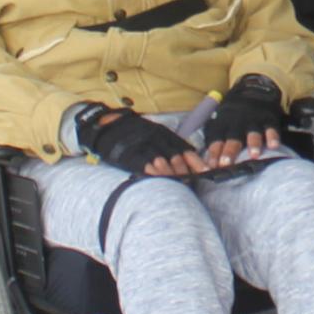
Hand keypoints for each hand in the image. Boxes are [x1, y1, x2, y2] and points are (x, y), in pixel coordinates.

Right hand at [82, 107, 205, 177]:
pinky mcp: (130, 153)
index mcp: (164, 133)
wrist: (107, 125)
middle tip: (191, 185)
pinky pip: (145, 166)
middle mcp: (156, 137)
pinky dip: (154, 175)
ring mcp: (143, 145)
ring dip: (172, 177)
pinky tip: (160, 183)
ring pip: (163, 163)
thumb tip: (188, 160)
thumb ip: (168, 145)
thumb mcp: (153, 133)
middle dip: (185, 173)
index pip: (185, 149)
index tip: (206, 173)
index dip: (196, 163)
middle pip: (176, 158)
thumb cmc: (134, 133)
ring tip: (179, 188)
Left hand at [202, 76, 286, 162]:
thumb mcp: (220, 121)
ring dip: (253, 144)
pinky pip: (271, 128)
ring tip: (254, 156)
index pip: (216, 139)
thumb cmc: (233, 114)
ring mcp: (254, 121)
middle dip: (230, 150)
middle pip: (233, 137)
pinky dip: (273, 137)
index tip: (211, 166)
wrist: (253, 90)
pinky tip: (274, 146)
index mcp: (223, 123)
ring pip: (253, 133)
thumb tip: (207, 163)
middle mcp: (238, 122)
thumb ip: (215, 140)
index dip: (214, 152)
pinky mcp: (269, 119)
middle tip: (226, 164)